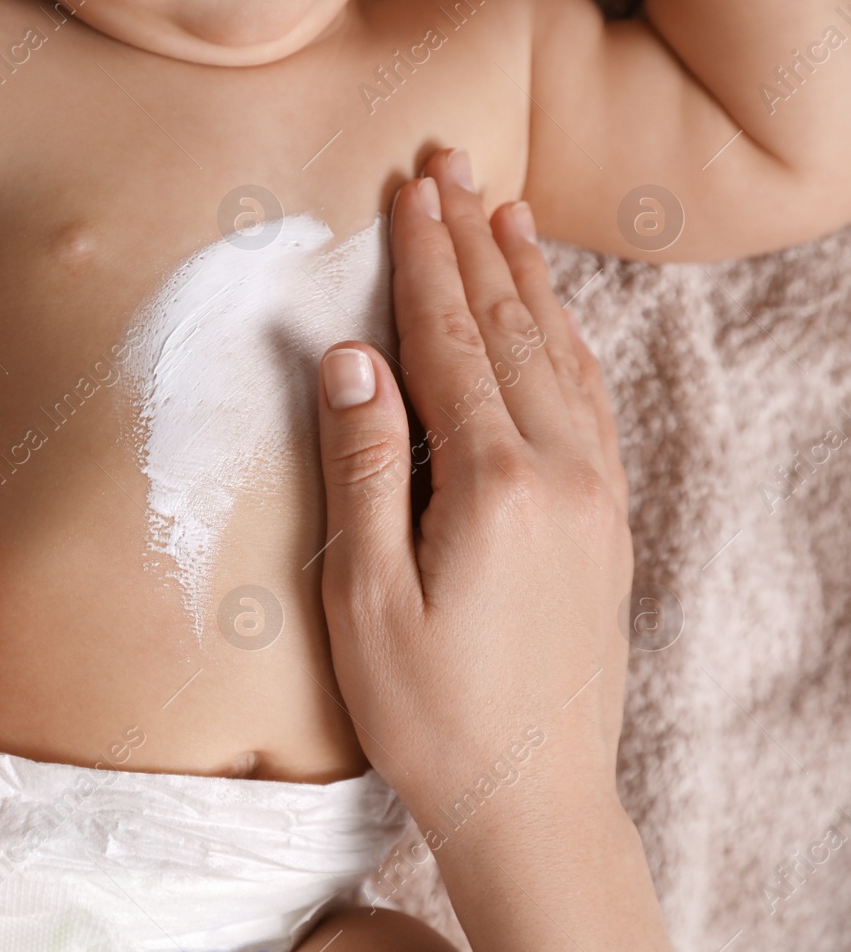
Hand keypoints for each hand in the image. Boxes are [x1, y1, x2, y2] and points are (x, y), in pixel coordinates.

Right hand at [315, 148, 668, 947]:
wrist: (535, 799)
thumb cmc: (430, 711)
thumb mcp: (365, 598)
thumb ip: (362, 468)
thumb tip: (351, 358)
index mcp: (493, 484)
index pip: (448, 340)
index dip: (425, 257)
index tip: (410, 185)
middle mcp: (561, 473)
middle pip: (507, 327)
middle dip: (475, 237)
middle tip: (451, 159)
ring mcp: (596, 496)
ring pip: (558, 356)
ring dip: (526, 277)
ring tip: (505, 209)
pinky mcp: (607, 524)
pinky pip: (591, 404)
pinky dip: (566, 343)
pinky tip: (552, 320)